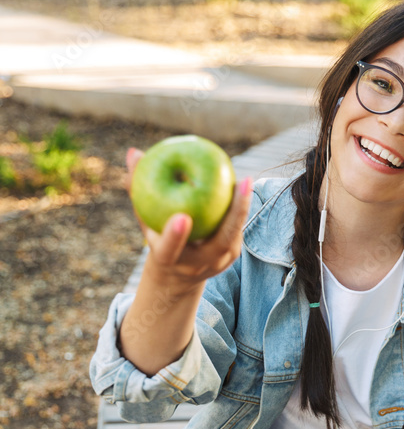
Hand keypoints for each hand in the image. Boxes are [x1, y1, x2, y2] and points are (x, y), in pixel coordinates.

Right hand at [126, 147, 251, 296]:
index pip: (170, 250)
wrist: (178, 275)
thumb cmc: (157, 237)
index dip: (174, 236)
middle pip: (220, 243)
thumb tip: (134, 153)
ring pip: (234, 234)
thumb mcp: (145, 218)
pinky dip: (240, 208)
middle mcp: (196, 266)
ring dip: (241, 208)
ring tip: (245, 181)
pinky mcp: (231, 257)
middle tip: (241, 183)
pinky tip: (244, 186)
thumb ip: (137, 189)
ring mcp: (217, 263)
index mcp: (169, 260)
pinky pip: (238, 229)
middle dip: (233, 215)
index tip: (182, 217)